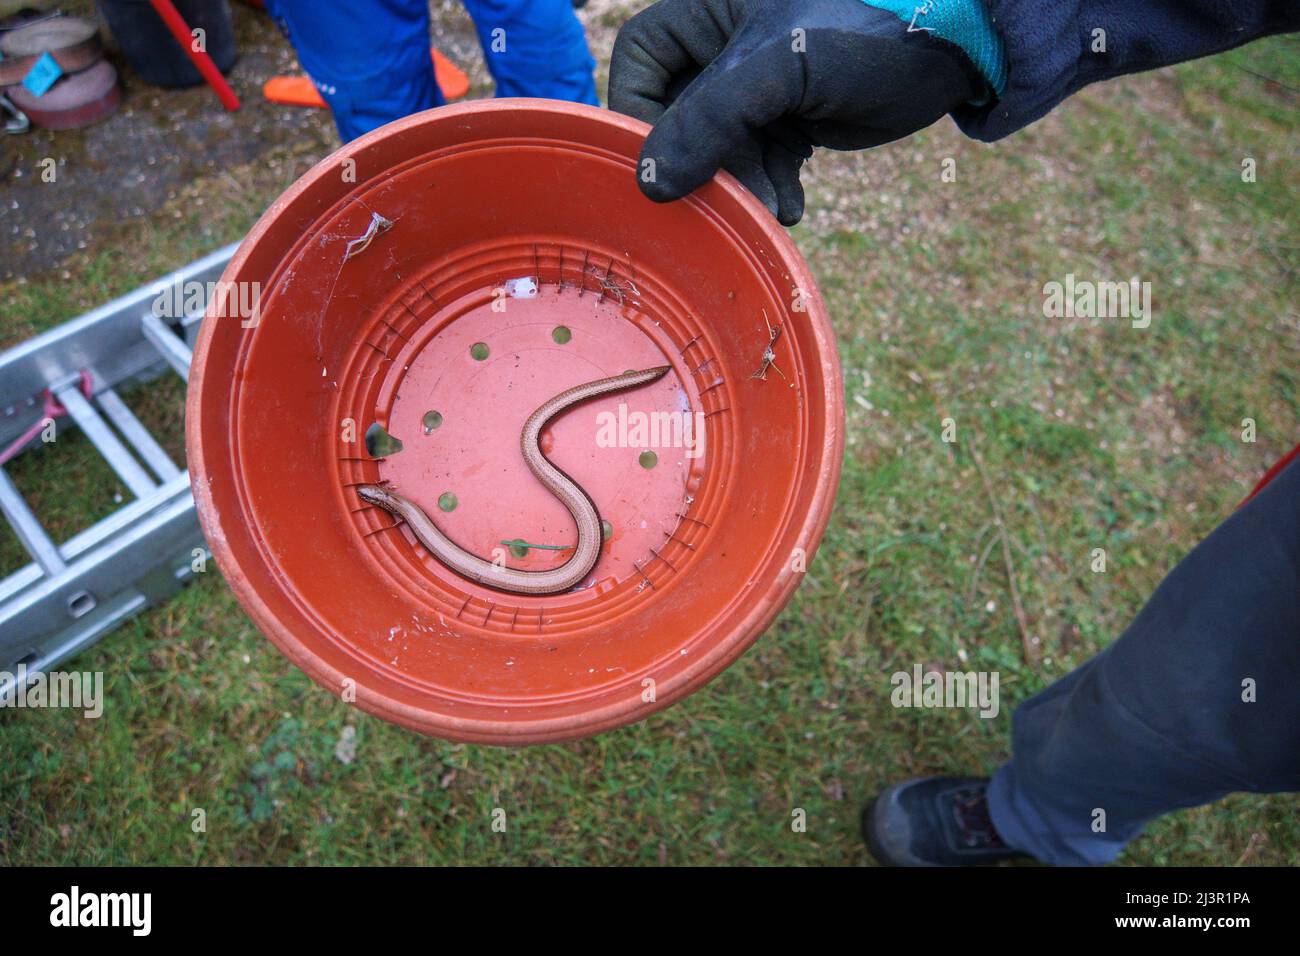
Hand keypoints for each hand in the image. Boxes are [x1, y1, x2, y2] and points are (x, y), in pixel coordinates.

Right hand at [609, 0, 1000, 224]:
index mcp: (709, 10)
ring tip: (770, 205)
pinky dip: (769, 189)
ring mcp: (760, 87)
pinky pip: (758, 163)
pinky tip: (791, 206)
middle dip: (701, 161)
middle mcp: (727, 46)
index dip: (639, 111)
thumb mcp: (783, 66)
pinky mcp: (792, 118)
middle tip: (722, 197)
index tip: (660, 161)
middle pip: (677, 114)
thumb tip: (649, 181)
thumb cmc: (868, 27)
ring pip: (719, 148)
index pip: (641, 60)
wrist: (956, 43)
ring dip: (739, 186)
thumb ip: (712, 117)